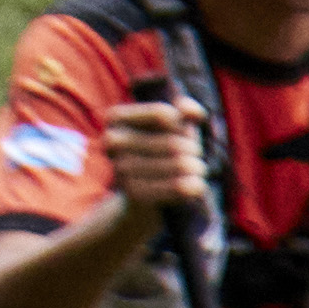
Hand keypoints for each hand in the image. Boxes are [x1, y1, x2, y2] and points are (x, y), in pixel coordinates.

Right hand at [103, 98, 210, 213]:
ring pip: (180, 165)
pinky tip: (197, 186)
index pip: (164, 115)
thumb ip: (187, 111)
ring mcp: (119, 168)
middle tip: (196, 158)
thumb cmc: (165, 150)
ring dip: (197, 168)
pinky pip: (178, 187)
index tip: (183, 134)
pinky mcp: (133, 194)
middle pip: (173, 143)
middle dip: (194, 150)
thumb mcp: (177, 125)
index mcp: (115, 118)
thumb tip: (190, 111)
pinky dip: (195, 186)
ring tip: (197, 170)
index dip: (183, 126)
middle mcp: (110, 141)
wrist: (147, 195)